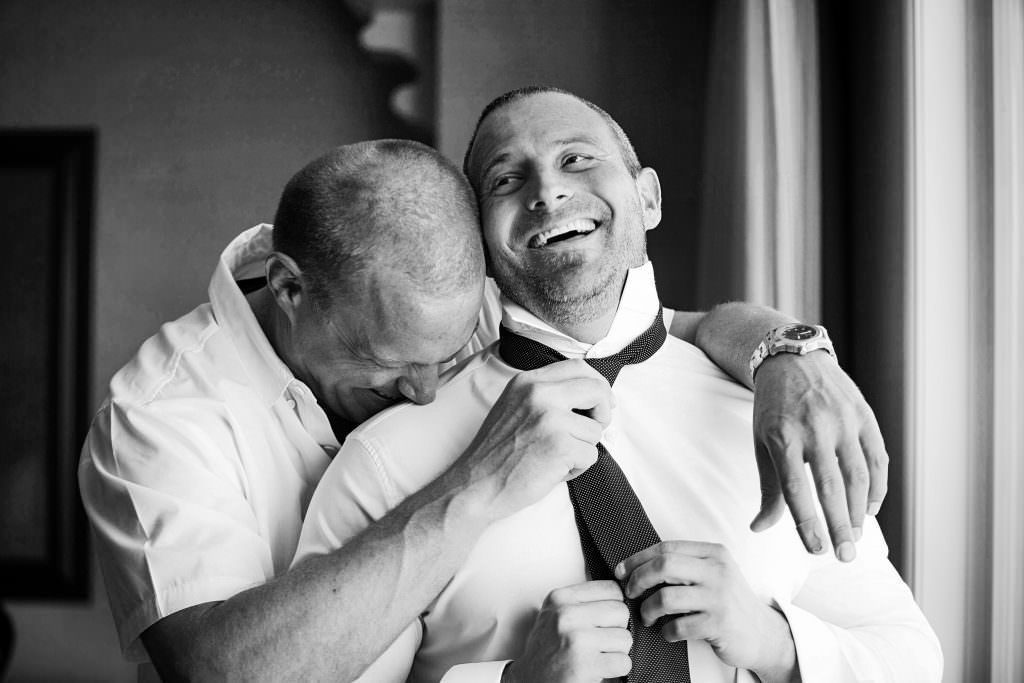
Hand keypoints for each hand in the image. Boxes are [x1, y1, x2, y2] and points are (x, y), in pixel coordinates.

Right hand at [459, 359, 613, 521]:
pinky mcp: (560, 445)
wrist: (476, 485)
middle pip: (596, 389)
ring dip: (583, 448)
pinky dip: (577, 468)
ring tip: (555, 458)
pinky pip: (591, 455)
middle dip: (603, 411)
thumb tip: (589, 398)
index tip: (601, 401)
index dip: (597, 385)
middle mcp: (539, 394)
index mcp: (527, 381)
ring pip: (596, 429)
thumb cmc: (497, 453)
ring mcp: (550, 418)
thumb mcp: (514, 407)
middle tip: (594, 428)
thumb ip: (546, 396)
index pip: (577, 367)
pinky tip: (554, 470)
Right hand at [503, 580, 631, 682]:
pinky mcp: (584, 664)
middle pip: (621, 612)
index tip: (604, 620)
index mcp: (561, 598)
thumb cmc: (547, 649)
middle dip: (617, 629)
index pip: (612, 589)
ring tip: (597, 655)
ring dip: (617, 652)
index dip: (614, 607)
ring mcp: (575, 639)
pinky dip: (616, 670)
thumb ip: (584, 601)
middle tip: (600, 641)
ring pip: (625, 638)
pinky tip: (599, 668)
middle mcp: (566, 614)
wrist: (530, 680)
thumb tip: (625, 594)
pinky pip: (623, 662)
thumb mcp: (556, 613)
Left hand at [617, 541, 796, 680]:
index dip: (638, 559)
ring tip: (648, 617)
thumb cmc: (729, 604)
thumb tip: (636, 567)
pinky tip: (668, 632)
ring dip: (648, 610)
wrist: (764, 634)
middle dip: (638, 580)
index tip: (622, 571)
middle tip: (630, 593)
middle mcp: (718, 571)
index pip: (666, 548)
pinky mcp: (719, 624)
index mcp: (714, 554)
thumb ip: (684, 566)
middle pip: (663, 566)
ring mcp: (719, 598)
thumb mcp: (713, 575)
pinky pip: (678, 626)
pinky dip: (666, 631)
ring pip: (666, 597)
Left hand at [751, 351, 887, 561]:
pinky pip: (877, 458)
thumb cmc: (774, 409)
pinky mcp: (864, 415)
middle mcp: (815, 428)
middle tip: (844, 557)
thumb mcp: (762, 442)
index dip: (807, 522)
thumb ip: (768, 487)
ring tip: (856, 536)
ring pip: (859, 475)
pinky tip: (871, 508)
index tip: (816, 550)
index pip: (795, 489)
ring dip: (860, 511)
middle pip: (831, 487)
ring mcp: (844, 420)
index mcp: (783, 437)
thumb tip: (758, 528)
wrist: (794, 359)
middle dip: (839, 526)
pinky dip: (877, 487)